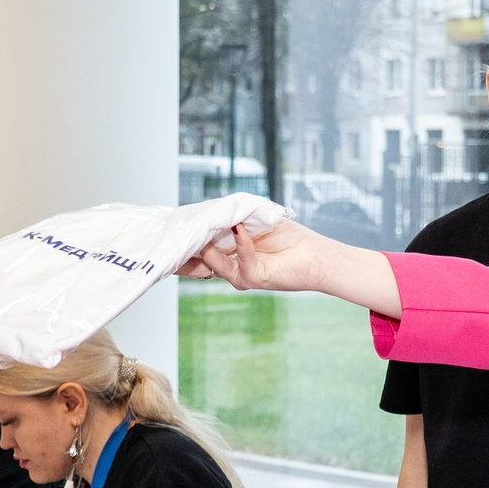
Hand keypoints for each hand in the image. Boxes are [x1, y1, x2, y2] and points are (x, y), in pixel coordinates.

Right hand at [179, 220, 334, 292]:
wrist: (314, 254)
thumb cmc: (288, 236)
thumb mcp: (255, 219)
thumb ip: (234, 216)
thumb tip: (214, 209)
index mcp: (226, 252)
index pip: (198, 246)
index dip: (186, 236)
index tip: (173, 223)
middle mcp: (228, 265)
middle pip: (197, 258)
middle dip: (186, 245)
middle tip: (176, 228)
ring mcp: (239, 274)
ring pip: (212, 261)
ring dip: (207, 243)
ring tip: (203, 226)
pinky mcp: (254, 278)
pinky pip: (241, 259)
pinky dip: (240, 242)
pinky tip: (239, 227)